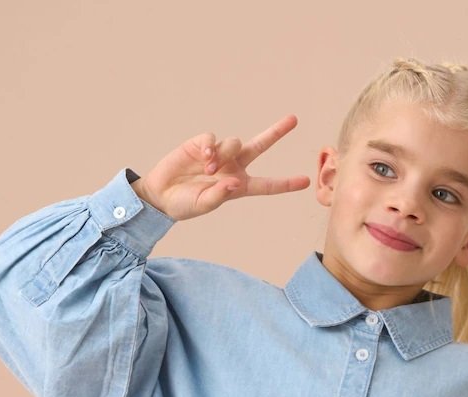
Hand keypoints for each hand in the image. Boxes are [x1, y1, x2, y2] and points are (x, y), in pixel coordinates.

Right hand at [131, 115, 310, 221]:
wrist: (162, 195)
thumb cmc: (186, 205)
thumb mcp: (204, 205)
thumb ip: (220, 195)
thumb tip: (234, 182)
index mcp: (239, 186)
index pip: (266, 185)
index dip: (285, 184)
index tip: (306, 181)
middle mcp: (233, 167)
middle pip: (260, 146)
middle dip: (276, 132)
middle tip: (294, 119)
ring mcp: (219, 154)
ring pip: (235, 143)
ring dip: (224, 155)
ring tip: (208, 170)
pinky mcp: (202, 144)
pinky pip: (213, 139)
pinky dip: (210, 147)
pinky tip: (204, 158)